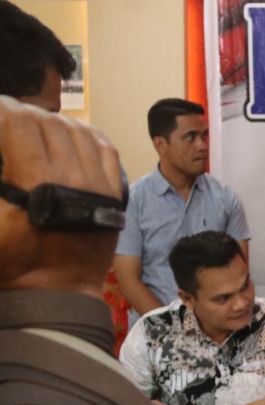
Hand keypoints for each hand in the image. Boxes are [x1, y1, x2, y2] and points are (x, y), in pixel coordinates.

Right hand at [0, 96, 122, 294]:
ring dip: (55, 123)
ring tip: (36, 126)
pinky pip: (107, 150)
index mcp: (36, 181)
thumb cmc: (14, 263)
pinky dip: (88, 135)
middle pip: (49, 124)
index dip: (3, 111)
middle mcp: (73, 177)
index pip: (20, 124)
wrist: (57, 292)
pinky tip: (72, 134)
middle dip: (25, 115)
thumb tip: (3, 162)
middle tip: (9, 119)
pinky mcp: (114, 194)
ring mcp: (99, 185)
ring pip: (79, 132)